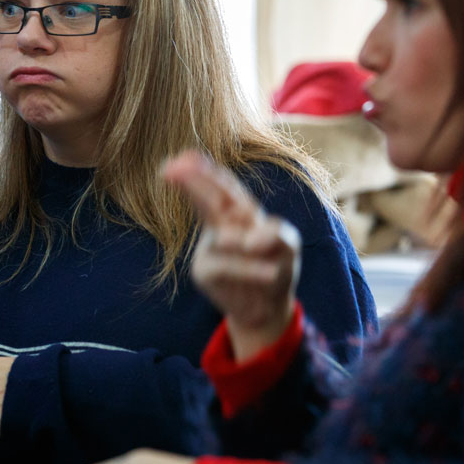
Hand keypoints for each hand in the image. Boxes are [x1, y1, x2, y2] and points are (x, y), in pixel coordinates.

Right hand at [162, 150, 300, 359]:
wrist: (269, 307)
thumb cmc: (276, 266)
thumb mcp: (288, 245)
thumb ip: (278, 233)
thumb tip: (252, 240)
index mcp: (240, 211)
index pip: (223, 187)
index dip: (205, 171)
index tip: (186, 156)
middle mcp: (221, 225)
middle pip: (208, 201)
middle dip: (194, 183)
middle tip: (175, 168)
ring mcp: (210, 247)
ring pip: (224, 237)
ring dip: (243, 244)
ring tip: (261, 251)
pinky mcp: (205, 271)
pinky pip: (226, 266)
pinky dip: (251, 268)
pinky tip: (271, 273)